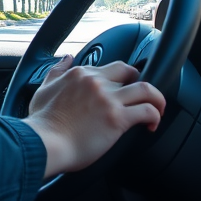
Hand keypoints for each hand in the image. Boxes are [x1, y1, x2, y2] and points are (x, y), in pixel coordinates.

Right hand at [21, 55, 165, 179]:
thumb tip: (66, 58)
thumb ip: (56, 71)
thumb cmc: (42, 122)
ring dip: (156, 98)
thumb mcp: (43, 89)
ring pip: (145, 89)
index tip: (121, 91)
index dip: (118, 79)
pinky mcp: (117, 118)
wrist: (43, 143)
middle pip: (130, 72)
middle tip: (141, 97)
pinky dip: (155, 117)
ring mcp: (108, 98)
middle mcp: (96, 81)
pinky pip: (147, 110)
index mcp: (80, 74)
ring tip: (158, 109)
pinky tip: (151, 125)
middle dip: (139, 82)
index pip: (109, 67)